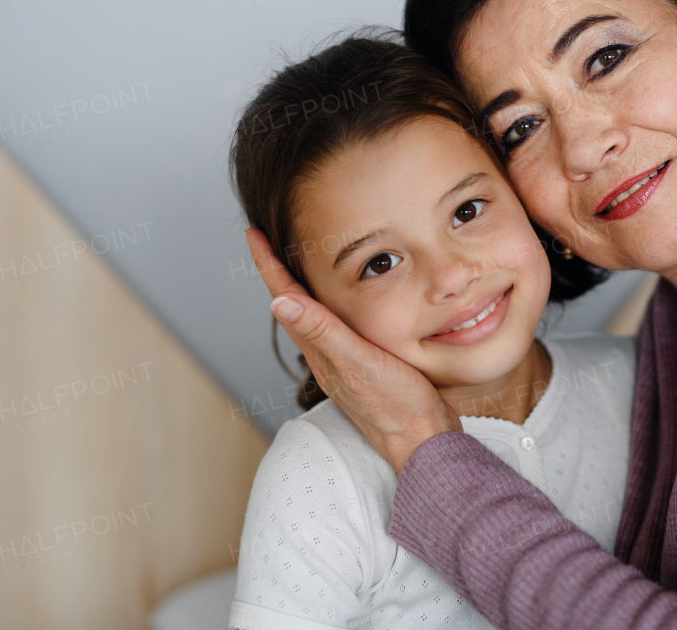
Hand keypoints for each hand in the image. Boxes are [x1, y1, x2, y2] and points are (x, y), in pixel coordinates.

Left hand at [245, 228, 461, 472]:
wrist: (422, 441)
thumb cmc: (395, 405)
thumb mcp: (358, 361)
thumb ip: (322, 331)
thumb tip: (278, 303)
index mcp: (320, 348)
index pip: (285, 297)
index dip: (268, 264)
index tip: (254, 234)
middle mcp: (325, 353)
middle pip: (293, 303)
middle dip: (279, 269)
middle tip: (269, 239)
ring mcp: (343, 361)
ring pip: (314, 315)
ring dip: (302, 286)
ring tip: (297, 261)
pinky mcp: (364, 365)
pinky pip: (336, 326)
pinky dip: (330, 305)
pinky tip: (343, 303)